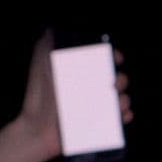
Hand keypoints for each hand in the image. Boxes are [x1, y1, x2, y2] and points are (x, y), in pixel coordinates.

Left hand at [9, 29, 134, 161]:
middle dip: (121, 80)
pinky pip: (121, 119)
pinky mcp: (102, 125)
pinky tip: (122, 115)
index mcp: (83, 74)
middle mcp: (94, 90)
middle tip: (112, 84)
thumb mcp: (40, 71)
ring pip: (123, 100)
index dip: (114, 56)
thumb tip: (49, 31)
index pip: (106, 61)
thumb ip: (43, 50)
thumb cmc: (38, 98)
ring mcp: (99, 107)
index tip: (115, 57)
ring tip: (115, 103)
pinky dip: (125, 116)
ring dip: (123, 100)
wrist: (36, 130)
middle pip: (119, 80)